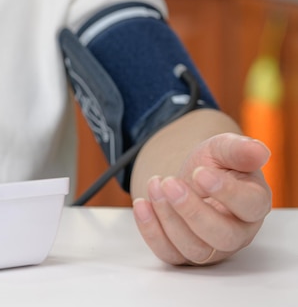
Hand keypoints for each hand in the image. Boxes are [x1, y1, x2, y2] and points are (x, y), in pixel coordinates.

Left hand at [132, 133, 271, 264]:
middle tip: (169, 182)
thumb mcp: (223, 149)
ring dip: (168, 218)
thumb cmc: (214, 165)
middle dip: (191, 210)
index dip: (226, 191)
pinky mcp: (184, 253)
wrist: (189, 178)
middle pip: (222, 236)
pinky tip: (142, 204)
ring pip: (194, 249)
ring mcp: (211, 247)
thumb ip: (239, 149)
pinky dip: (151, 231)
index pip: (250, 206)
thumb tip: (260, 152)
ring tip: (155, 186)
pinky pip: (168, 253)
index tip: (199, 172)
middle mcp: (238, 232)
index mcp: (254, 203)